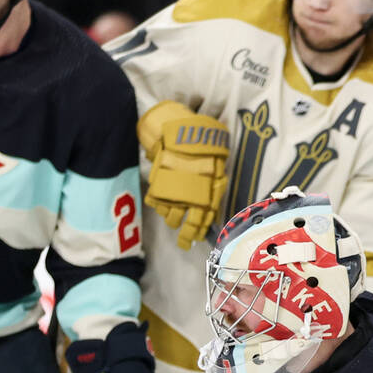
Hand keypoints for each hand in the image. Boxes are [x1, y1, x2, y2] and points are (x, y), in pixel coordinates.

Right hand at [137, 101, 230, 249]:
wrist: (181, 130)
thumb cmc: (204, 146)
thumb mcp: (217, 166)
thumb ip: (215, 187)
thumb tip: (214, 206)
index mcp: (206, 193)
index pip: (202, 220)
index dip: (198, 232)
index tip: (195, 241)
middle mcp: (189, 196)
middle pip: (185, 223)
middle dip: (184, 235)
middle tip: (183, 243)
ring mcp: (172, 191)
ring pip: (169, 215)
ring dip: (171, 219)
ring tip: (173, 219)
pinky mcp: (158, 185)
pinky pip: (155, 202)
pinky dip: (158, 205)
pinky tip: (162, 204)